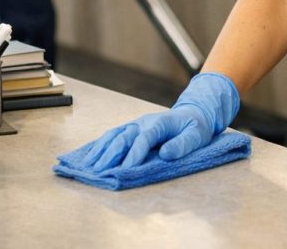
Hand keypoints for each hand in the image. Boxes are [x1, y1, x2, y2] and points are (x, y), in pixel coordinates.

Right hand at [81, 73, 239, 169]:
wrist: (193, 114)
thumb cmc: (195, 127)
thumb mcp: (197, 136)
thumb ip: (182, 144)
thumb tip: (165, 153)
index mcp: (159, 123)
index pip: (144, 139)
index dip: (134, 154)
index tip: (125, 170)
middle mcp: (144, 122)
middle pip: (124, 137)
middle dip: (111, 155)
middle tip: (99, 172)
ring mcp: (136, 125)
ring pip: (114, 135)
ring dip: (101, 150)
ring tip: (89, 165)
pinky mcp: (131, 129)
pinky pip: (113, 135)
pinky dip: (101, 145)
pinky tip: (91, 156)